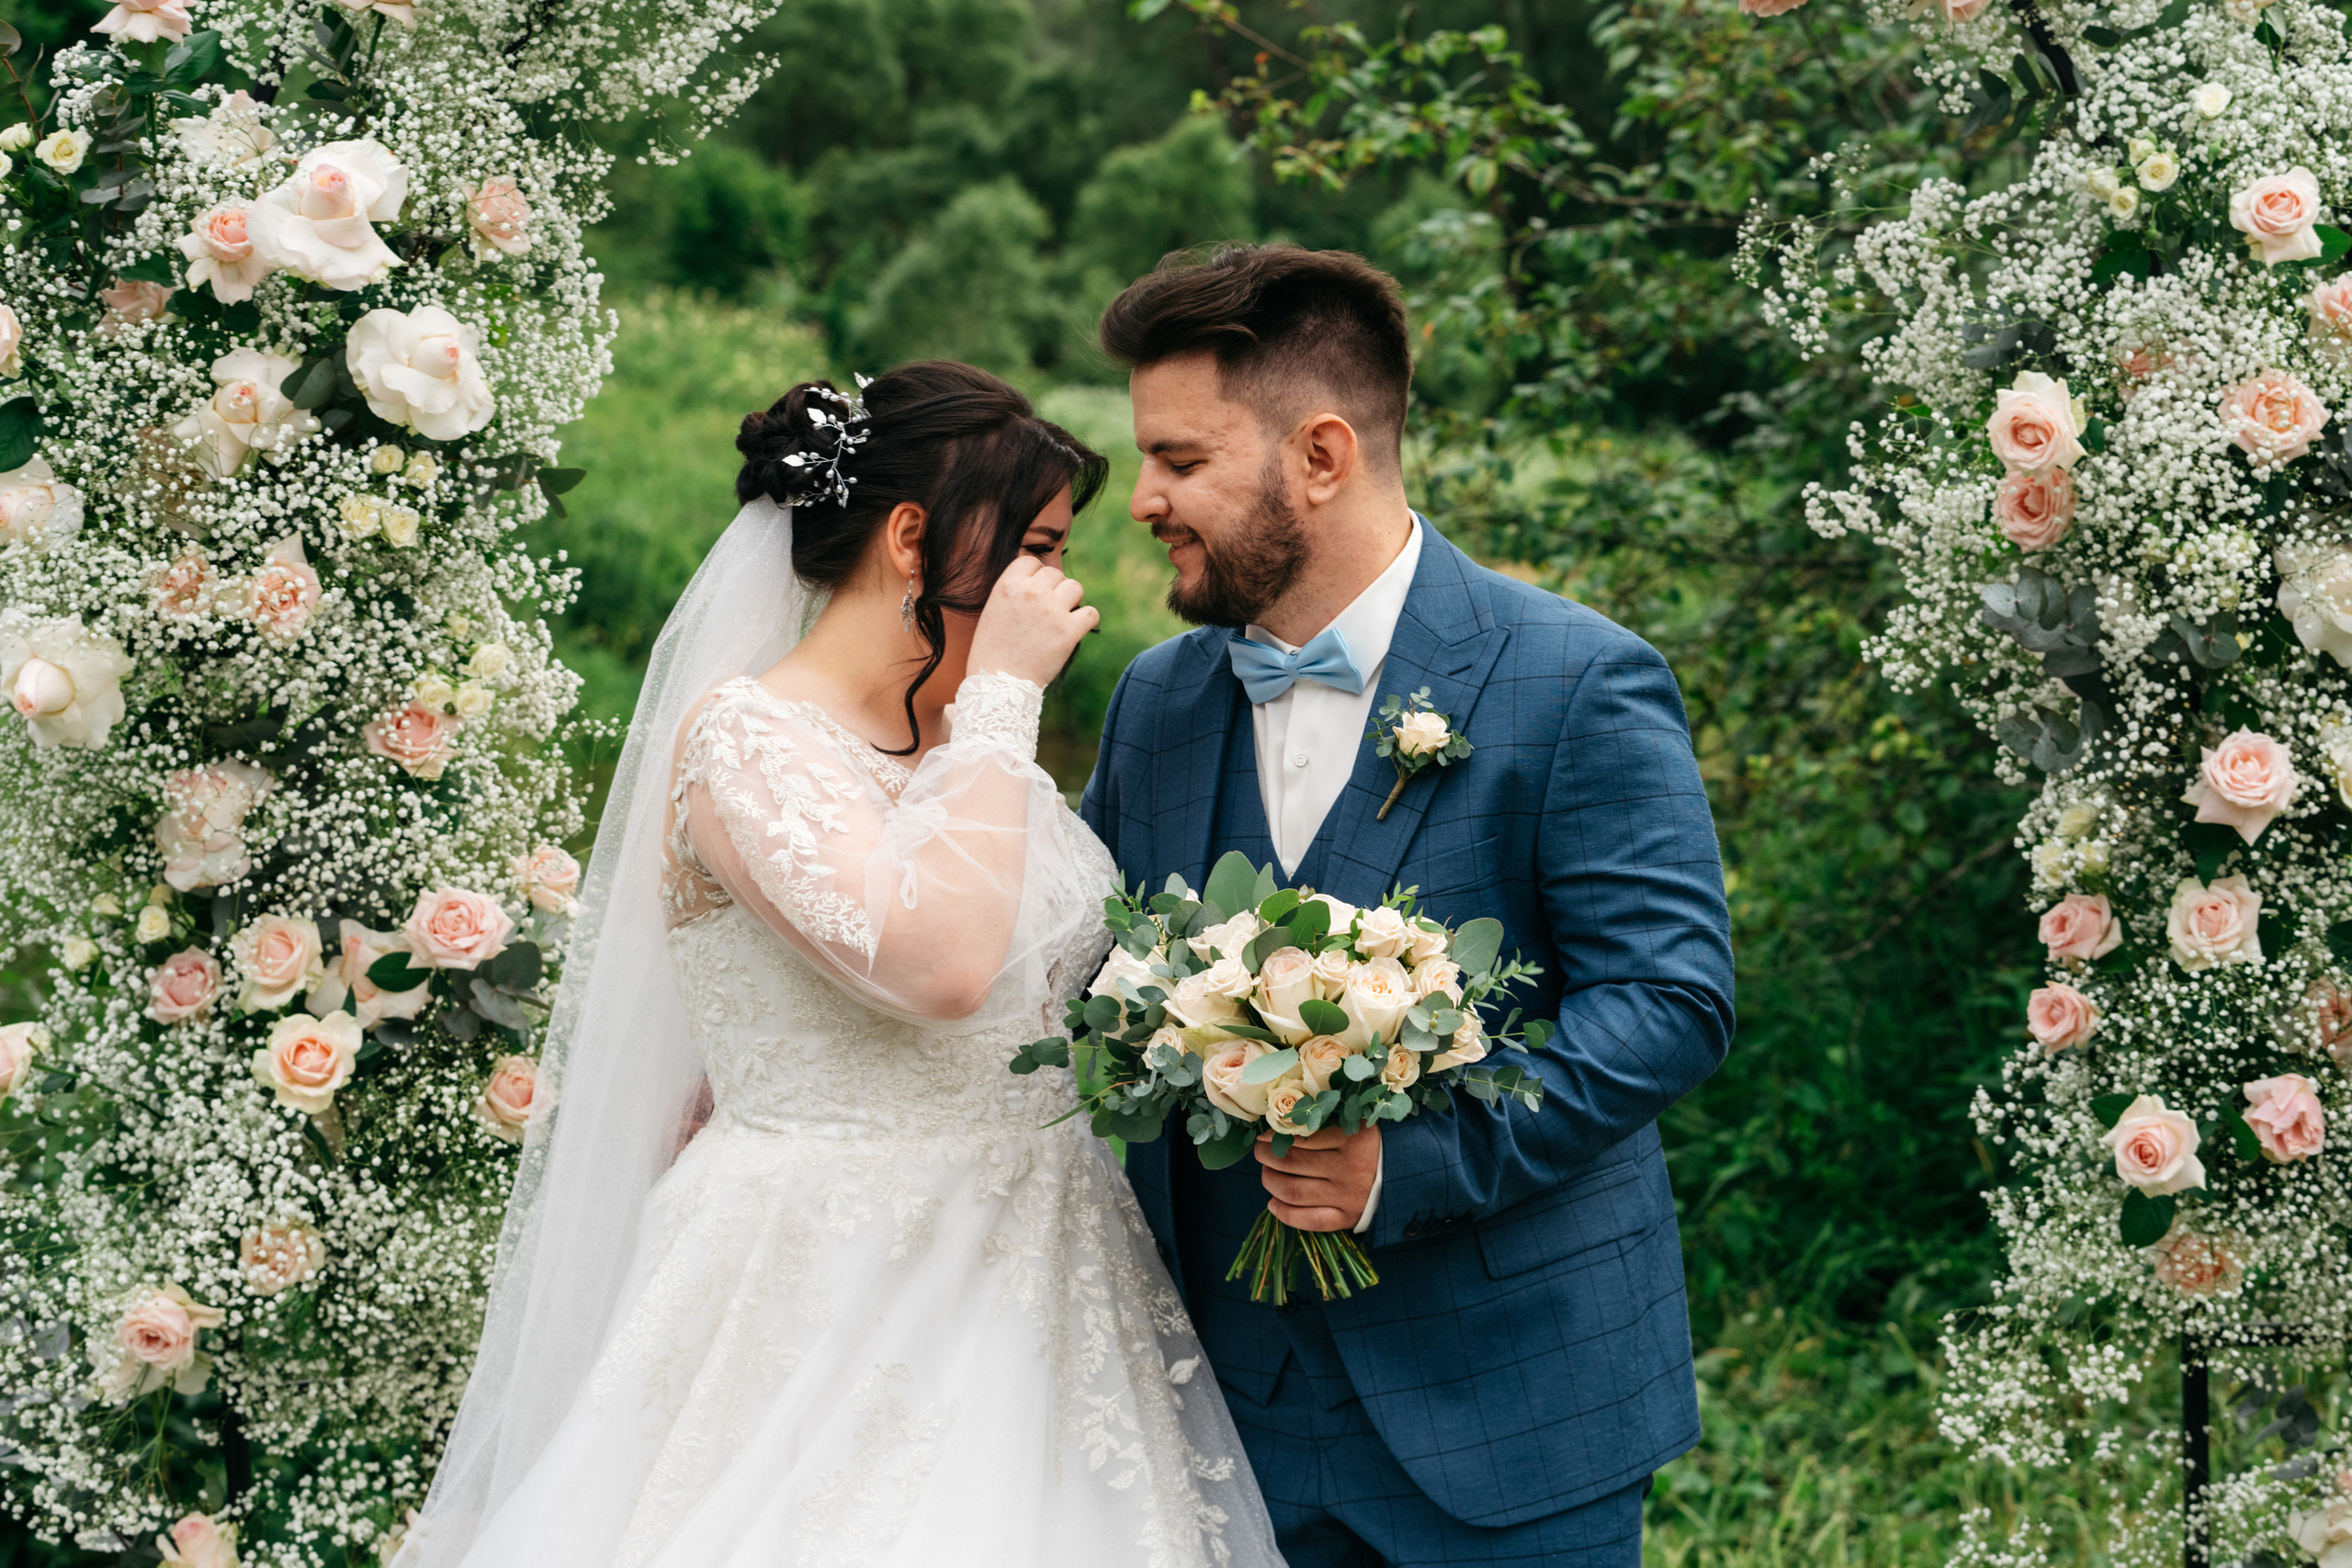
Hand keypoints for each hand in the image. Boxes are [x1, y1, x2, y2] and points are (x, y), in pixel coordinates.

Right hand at [966, 555, 1098, 688]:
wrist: (998, 685)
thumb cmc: (991, 653)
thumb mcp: (992, 612)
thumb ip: (1014, 593)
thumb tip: (1038, 583)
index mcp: (1008, 585)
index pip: (1031, 562)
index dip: (1035, 576)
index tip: (1035, 592)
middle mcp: (1031, 592)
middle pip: (1055, 573)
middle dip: (1054, 589)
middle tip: (1048, 611)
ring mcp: (1052, 610)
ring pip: (1075, 587)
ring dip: (1071, 601)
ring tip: (1062, 618)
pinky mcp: (1069, 631)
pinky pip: (1091, 613)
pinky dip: (1086, 620)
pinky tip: (1075, 630)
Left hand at [1256, 1124, 1379, 1231]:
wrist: (1404, 1176)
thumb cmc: (1371, 1145)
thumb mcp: (1356, 1123)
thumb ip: (1326, 1118)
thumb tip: (1281, 1119)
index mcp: (1353, 1137)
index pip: (1300, 1136)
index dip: (1274, 1135)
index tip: (1263, 1133)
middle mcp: (1350, 1167)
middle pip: (1291, 1163)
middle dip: (1266, 1156)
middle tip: (1260, 1152)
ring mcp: (1348, 1195)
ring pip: (1294, 1191)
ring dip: (1270, 1181)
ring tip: (1266, 1173)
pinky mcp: (1347, 1217)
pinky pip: (1309, 1220)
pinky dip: (1285, 1214)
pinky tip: (1272, 1204)